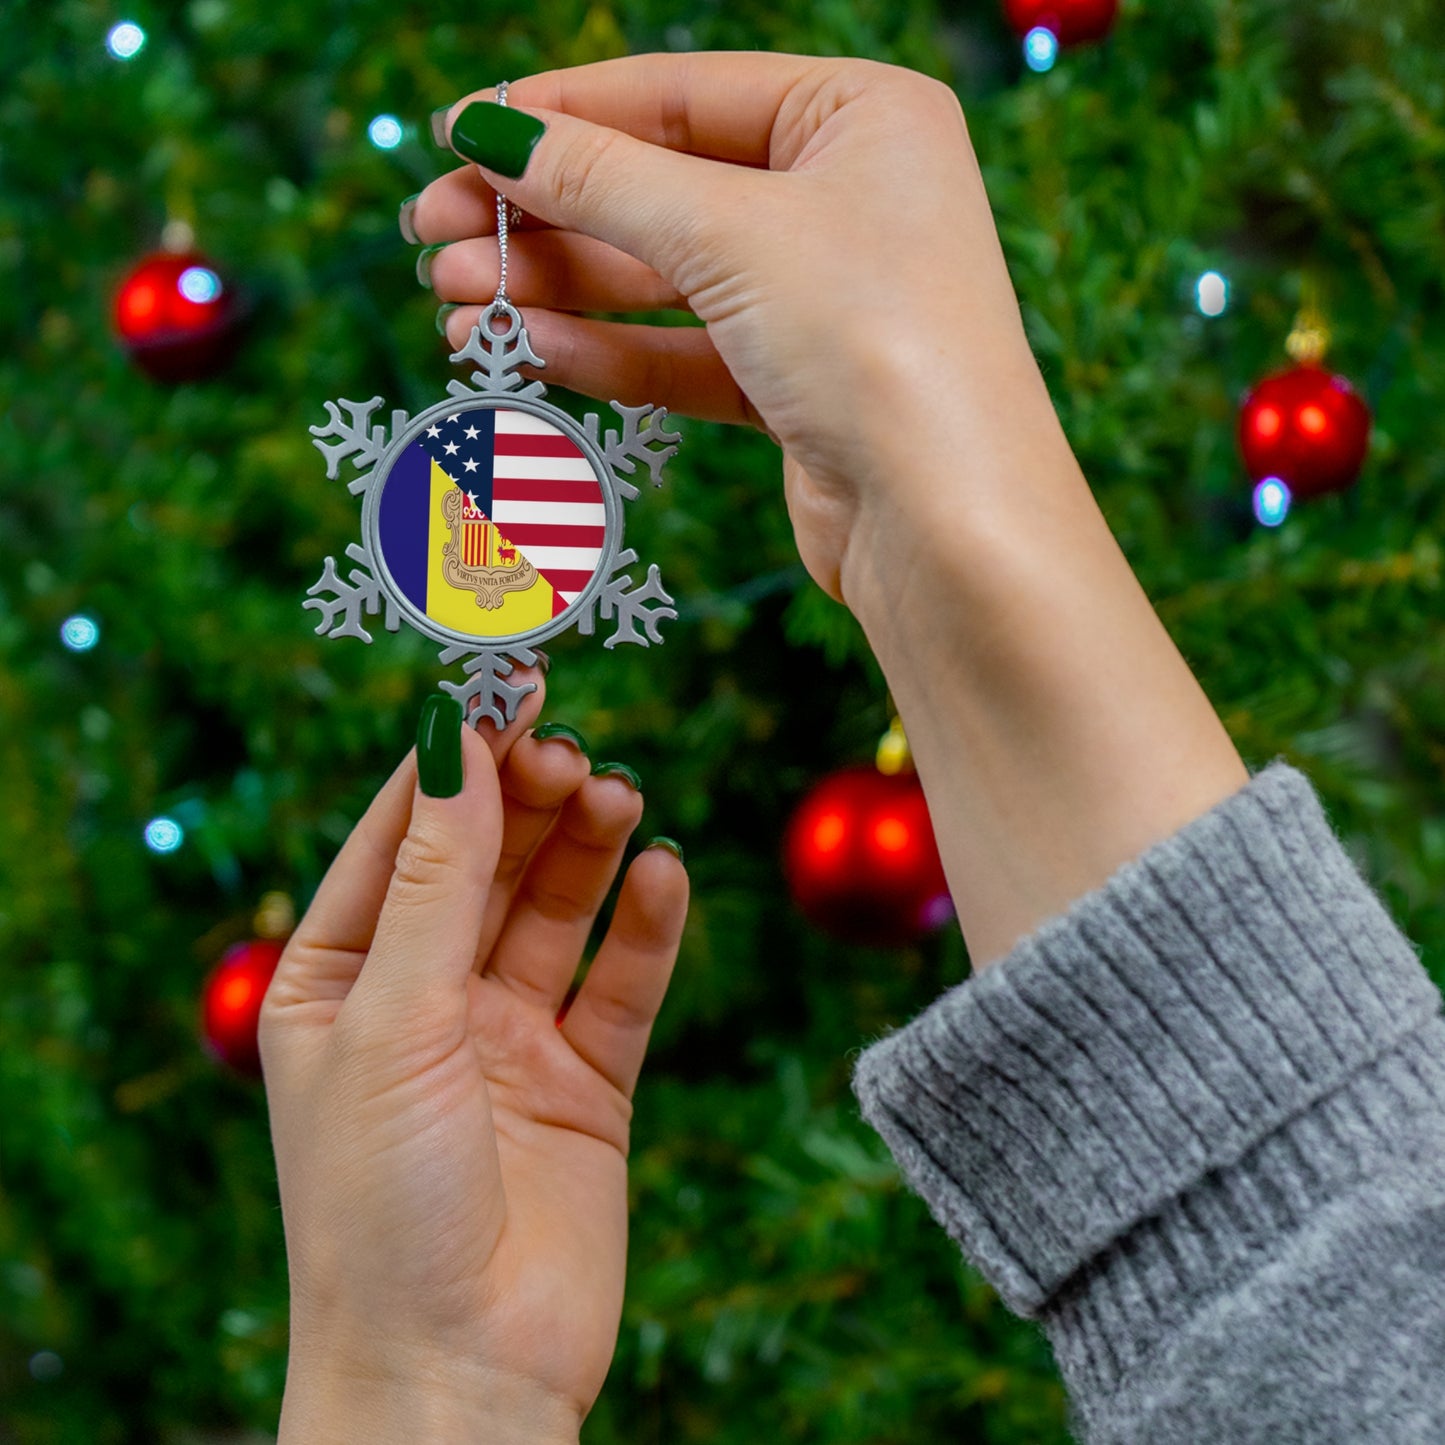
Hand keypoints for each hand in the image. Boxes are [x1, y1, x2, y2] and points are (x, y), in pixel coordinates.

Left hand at [259, 678, 687, 1440]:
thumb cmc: (380, 1205)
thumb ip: (438, 878)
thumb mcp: (394, 1018)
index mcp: (339, 978)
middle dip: (527, 799)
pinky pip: (622, 983)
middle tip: (572, 752)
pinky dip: (646, 927)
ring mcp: (508, 1039)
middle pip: (486, 861)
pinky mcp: (586, 1082)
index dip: (453, 757)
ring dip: (588, 848)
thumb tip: (456, 736)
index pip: (400, 836)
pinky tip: (664, 876)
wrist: (458, 1375)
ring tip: (619, 798)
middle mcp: (424, 999)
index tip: (505, 682)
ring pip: (557, 909)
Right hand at [411, 53, 1059, 602]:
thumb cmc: (875, 343)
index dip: (560, 113)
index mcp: (860, 116)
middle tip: (432, 236)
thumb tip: (490, 131)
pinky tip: (529, 350)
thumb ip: (603, 180)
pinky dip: (608, 351)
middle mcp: (846, 198)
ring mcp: (822, 297)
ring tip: (454, 302)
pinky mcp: (798, 387)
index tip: (456, 133)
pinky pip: (684, 353)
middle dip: (543, 215)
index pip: (679, 93)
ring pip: (663, 279)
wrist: (948, 526)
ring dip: (557, 289)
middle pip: (660, 188)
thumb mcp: (728, 233)